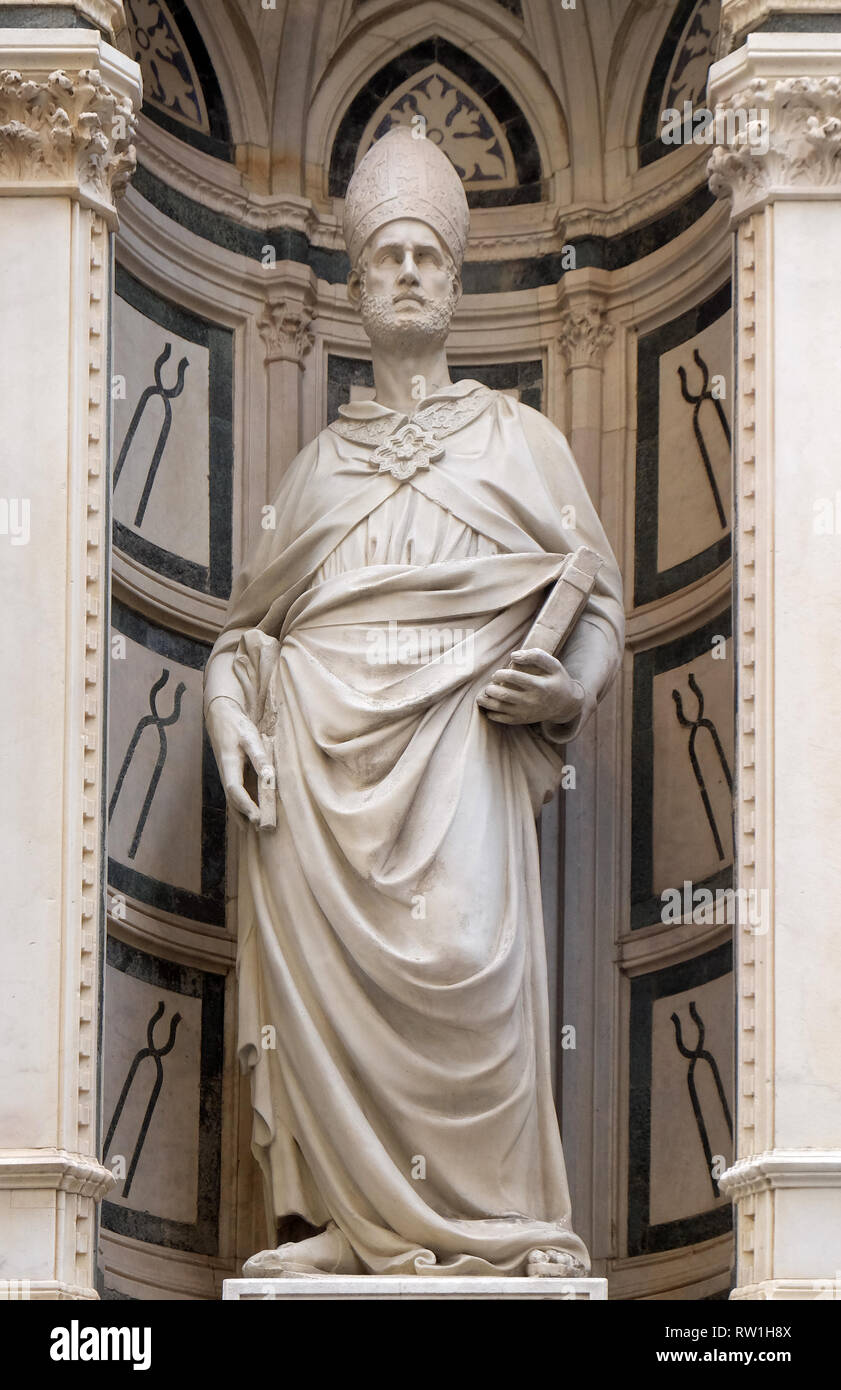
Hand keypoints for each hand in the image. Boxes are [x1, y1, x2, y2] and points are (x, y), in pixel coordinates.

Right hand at [206, 695, 270, 827]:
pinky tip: (252, 816)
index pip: (235, 791)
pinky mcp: (231, 775)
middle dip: (247, 817)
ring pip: (234, 801)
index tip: (258, 818)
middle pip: (234, 801)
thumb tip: (268, 775)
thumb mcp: (250, 737)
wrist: (221, 717)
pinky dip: (243, 807)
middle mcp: (226, 775)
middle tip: (264, 830)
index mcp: (229, 766)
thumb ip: (259, 756)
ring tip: (259, 829)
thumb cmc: (236, 726)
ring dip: (245, 815)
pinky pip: (236, 795)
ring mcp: (227, 776)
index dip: (246, 806)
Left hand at [477, 649, 584, 725]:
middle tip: (490, 684)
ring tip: (483, 695)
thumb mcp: (554, 665)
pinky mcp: (523, 720)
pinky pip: (503, 719)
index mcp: (539, 685)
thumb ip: (536, 656)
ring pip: (500, 708)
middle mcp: (532, 701)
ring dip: (487, 701)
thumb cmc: (557, 681)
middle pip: (504, 695)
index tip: (498, 673)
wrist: (566, 705)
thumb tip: (514, 655)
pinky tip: (489, 707)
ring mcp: (526, 712)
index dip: (501, 673)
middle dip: (491, 688)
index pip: (514, 677)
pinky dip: (492, 714)